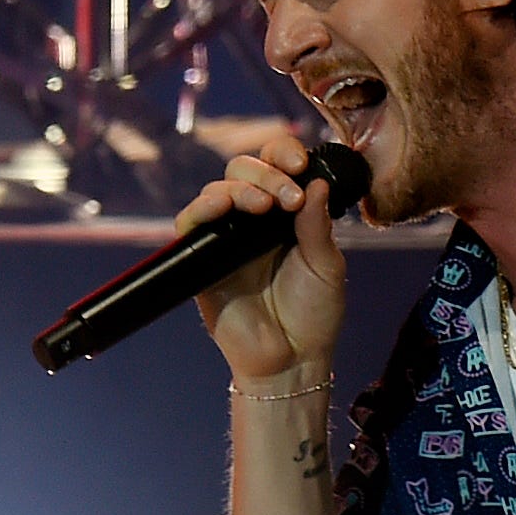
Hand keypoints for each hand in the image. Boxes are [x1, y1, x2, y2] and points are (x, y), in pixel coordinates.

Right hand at [174, 132, 346, 382]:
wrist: (292, 359)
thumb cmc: (314, 313)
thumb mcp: (326, 264)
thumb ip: (317, 224)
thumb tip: (317, 182)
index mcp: (286, 215)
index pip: (277, 168)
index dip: (283, 155)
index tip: (300, 163)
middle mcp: (253, 222)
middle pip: (241, 171)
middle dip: (265, 173)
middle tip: (287, 198)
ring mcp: (225, 239)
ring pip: (216, 191)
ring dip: (239, 189)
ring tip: (263, 205)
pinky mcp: (201, 261)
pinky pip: (190, 224)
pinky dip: (202, 208)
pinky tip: (221, 207)